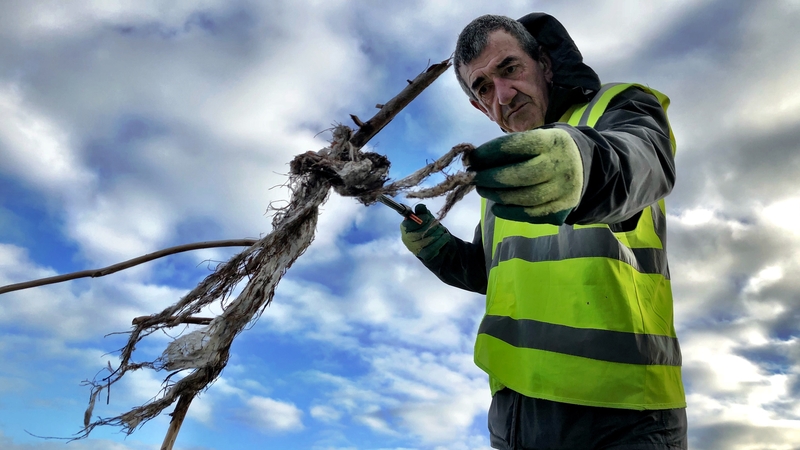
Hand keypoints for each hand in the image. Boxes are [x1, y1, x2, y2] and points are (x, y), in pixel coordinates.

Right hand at [400, 204, 449, 260]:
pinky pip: (434, 247)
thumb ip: (422, 212)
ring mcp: (415, 248)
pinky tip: (445, 236)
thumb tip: (420, 207)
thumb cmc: (428, 229)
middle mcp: (407, 239)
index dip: (422, 219)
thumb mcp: (426, 218)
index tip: (429, 218)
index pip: (411, 222)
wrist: (434, 246)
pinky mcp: (424, 255)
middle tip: (437, 224)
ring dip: (438, 232)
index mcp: (405, 228)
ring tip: (442, 230)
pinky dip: (441, 240)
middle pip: (421, 230)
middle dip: (432, 225)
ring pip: (429, 238)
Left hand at [467, 128, 582, 224]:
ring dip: (496, 196)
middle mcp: (560, 165)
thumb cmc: (546, 150)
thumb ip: (508, 148)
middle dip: (489, 178)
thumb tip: (473, 161)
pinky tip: (497, 207)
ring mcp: (563, 189)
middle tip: (473, 177)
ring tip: (483, 190)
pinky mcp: (561, 208)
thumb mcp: (535, 139)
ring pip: (523, 198)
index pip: (515, 146)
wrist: (583, 164)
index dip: (488, 153)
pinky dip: (509, 212)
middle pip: (518, 175)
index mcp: (551, 142)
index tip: (472, 158)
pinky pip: (530, 214)